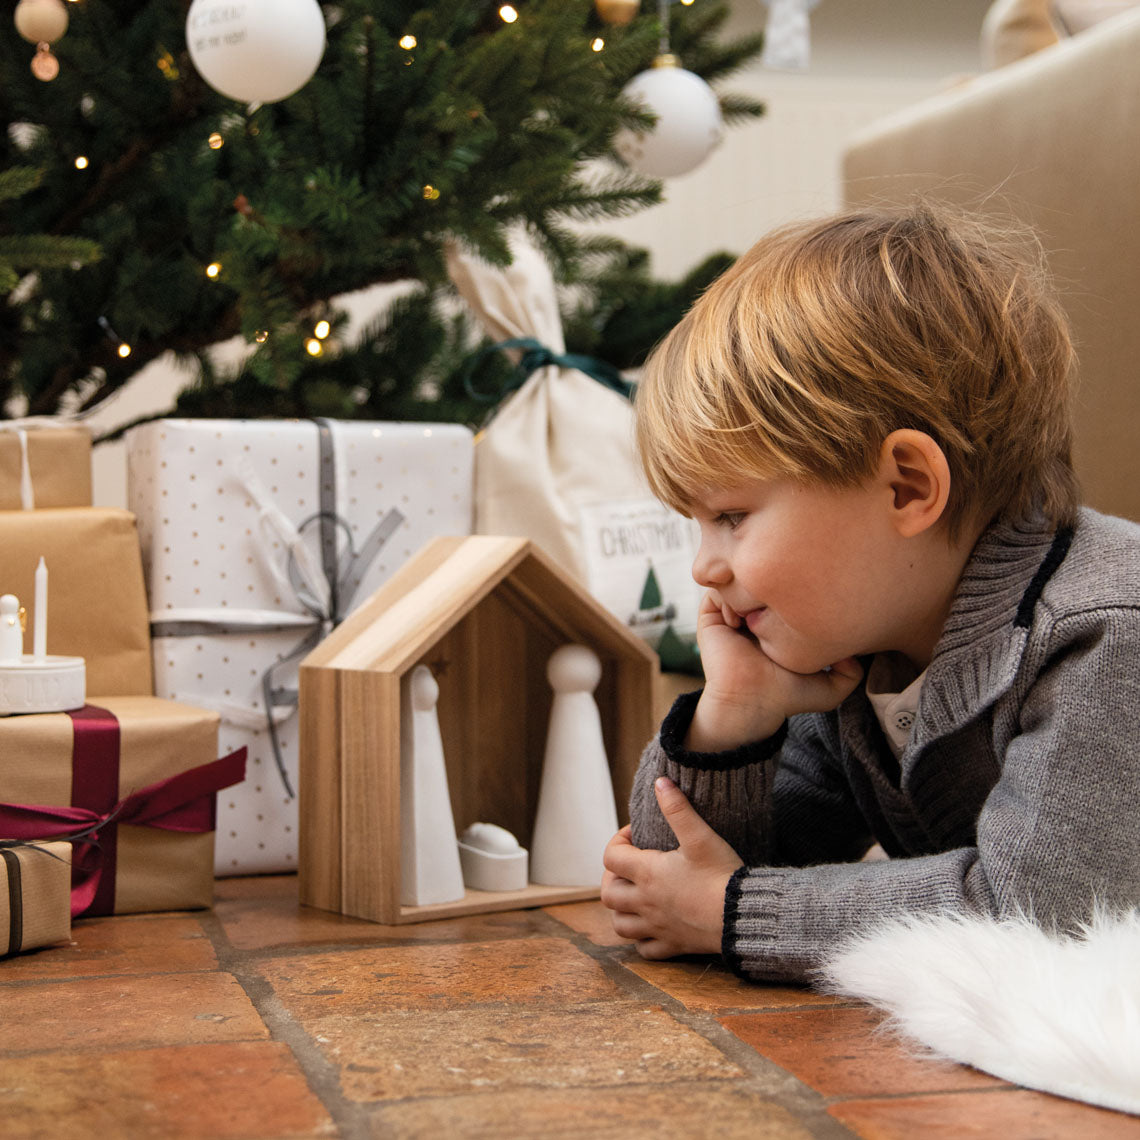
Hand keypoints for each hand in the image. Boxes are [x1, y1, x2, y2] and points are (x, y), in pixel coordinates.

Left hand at [601, 777, 743, 959]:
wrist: (744, 916)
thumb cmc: (722, 875)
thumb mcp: (700, 837)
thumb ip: (678, 809)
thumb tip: (660, 782)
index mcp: (648, 874)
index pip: (611, 856)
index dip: (618, 841)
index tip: (637, 835)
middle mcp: (646, 902)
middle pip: (608, 894)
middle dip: (612, 877)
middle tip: (630, 867)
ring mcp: (658, 926)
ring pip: (620, 925)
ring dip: (621, 911)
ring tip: (634, 897)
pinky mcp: (673, 945)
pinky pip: (645, 949)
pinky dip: (641, 940)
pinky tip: (652, 926)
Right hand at [688, 589, 863, 750]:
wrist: (752, 702)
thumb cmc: (786, 696)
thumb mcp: (830, 687)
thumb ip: (852, 673)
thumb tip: (857, 648)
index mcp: (778, 626)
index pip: (788, 593)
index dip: (799, 589)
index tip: (806, 599)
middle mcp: (755, 617)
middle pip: (764, 581)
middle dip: (773, 582)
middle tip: (783, 596)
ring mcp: (732, 616)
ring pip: (739, 580)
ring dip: (749, 587)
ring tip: (757, 610)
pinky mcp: (711, 618)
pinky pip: (716, 591)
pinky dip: (728, 596)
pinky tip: (739, 620)